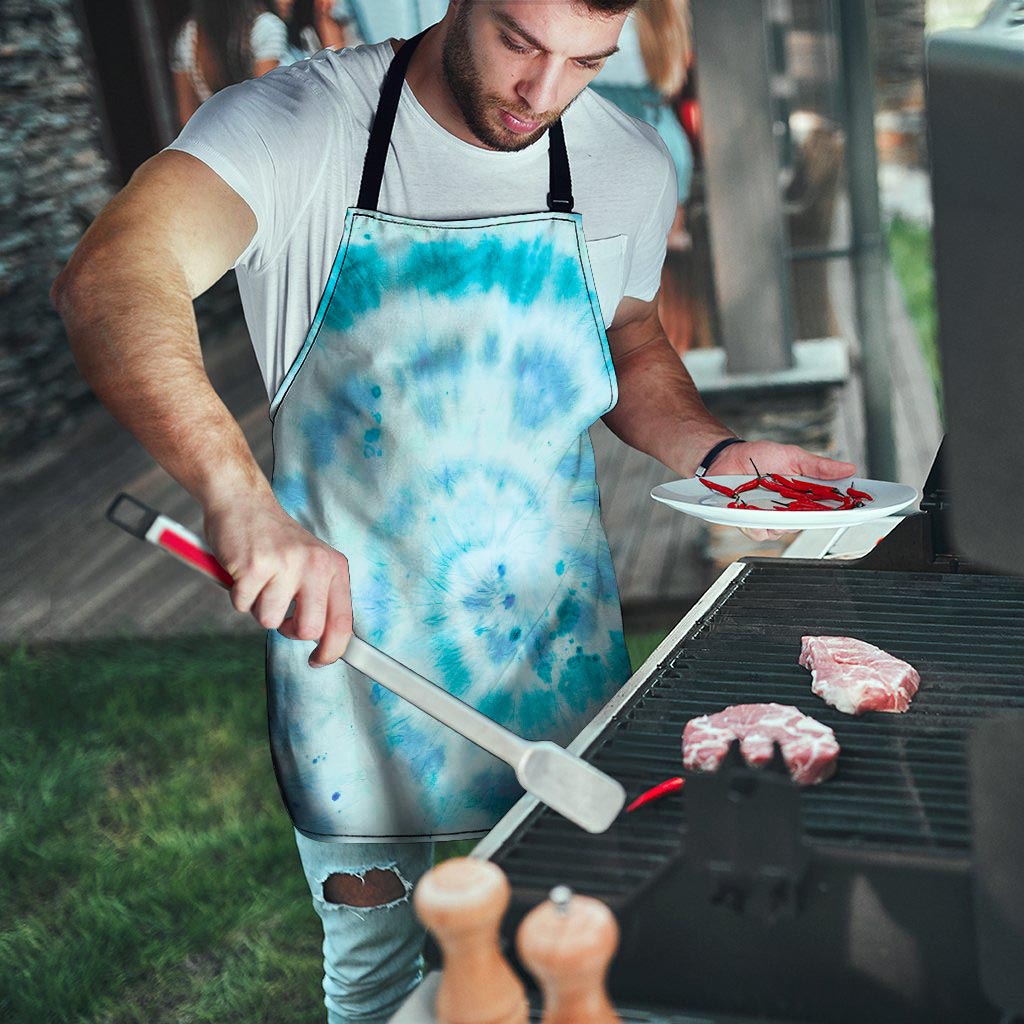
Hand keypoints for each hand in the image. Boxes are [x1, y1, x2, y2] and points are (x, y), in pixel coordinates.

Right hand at [203, 493, 352, 666]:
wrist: (243, 501)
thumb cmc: (275, 540)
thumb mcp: (310, 562)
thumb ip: (320, 596)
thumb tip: (326, 642)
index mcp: (333, 566)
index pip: (342, 621)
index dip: (332, 650)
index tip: (319, 660)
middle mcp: (315, 564)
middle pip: (308, 630)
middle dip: (289, 630)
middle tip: (279, 611)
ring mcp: (285, 564)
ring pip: (269, 621)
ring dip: (258, 607)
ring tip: (259, 580)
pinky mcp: (254, 566)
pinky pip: (242, 605)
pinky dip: (238, 595)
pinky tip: (242, 571)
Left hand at [708, 440, 856, 542]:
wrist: (727, 458)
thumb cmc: (759, 456)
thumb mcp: (793, 456)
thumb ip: (819, 466)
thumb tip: (848, 468)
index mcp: (804, 495)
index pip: (829, 508)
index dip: (843, 511)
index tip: (856, 509)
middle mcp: (789, 510)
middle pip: (808, 523)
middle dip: (809, 516)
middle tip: (803, 502)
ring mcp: (770, 518)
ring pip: (784, 531)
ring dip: (779, 518)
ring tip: (769, 499)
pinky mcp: (751, 523)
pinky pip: (760, 532)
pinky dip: (757, 522)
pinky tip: (752, 508)